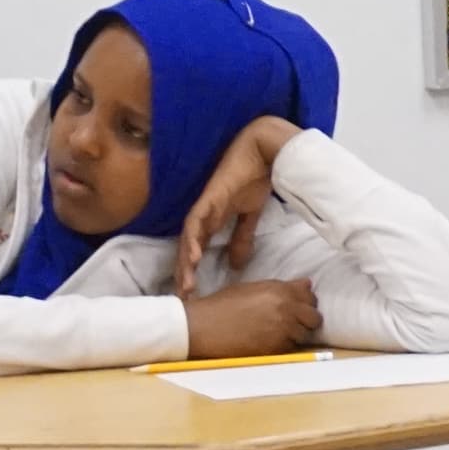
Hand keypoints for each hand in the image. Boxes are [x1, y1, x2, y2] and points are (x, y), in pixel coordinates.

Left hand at [176, 116, 302, 288]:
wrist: (264, 152)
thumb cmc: (255, 177)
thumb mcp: (250, 215)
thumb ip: (242, 238)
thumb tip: (236, 264)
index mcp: (211, 220)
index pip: (196, 249)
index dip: (191, 271)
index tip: (193, 294)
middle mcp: (203, 216)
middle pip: (187, 249)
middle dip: (185, 273)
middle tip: (185, 297)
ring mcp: (204, 207)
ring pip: (188, 239)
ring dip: (186, 262)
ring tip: (187, 284)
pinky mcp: (209, 198)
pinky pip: (196, 222)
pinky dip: (194, 240)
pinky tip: (194, 256)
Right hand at [183, 276, 321, 358]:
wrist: (201, 327)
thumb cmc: (222, 305)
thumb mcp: (252, 288)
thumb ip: (282, 287)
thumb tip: (307, 284)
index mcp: (280, 290)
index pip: (310, 296)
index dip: (305, 302)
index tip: (297, 307)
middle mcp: (286, 308)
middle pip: (314, 317)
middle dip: (306, 320)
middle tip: (292, 323)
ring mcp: (283, 329)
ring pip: (305, 334)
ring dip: (296, 335)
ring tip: (278, 334)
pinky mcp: (276, 348)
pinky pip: (291, 348)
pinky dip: (285, 346)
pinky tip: (270, 342)